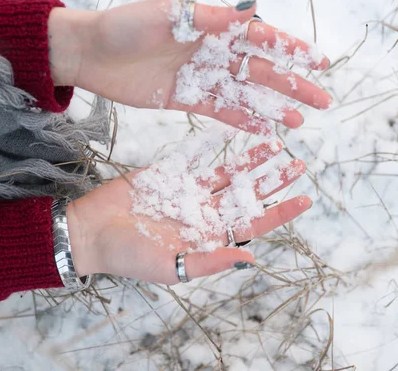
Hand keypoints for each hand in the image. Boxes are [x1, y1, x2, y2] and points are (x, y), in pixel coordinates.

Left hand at [48, 0, 331, 132]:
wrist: (91, 53)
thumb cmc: (125, 26)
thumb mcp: (168, 15)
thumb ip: (210, 18)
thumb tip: (253, 9)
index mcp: (211, 26)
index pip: (260, 38)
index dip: (291, 49)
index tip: (320, 61)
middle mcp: (211, 51)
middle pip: (260, 70)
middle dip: (291, 85)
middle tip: (321, 100)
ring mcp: (200, 76)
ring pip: (245, 93)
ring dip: (272, 107)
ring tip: (299, 121)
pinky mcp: (186, 98)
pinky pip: (221, 110)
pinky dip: (242, 119)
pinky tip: (264, 129)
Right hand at [65, 142, 310, 283]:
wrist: (92, 232)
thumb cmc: (129, 257)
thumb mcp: (172, 267)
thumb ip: (211, 261)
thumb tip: (251, 260)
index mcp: (208, 237)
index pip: (253, 224)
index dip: (280, 212)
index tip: (305, 198)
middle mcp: (203, 213)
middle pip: (247, 195)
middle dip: (273, 181)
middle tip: (299, 164)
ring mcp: (188, 192)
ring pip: (228, 173)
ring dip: (252, 160)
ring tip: (277, 144)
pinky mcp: (169, 174)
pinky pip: (198, 156)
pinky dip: (215, 145)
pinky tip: (234, 131)